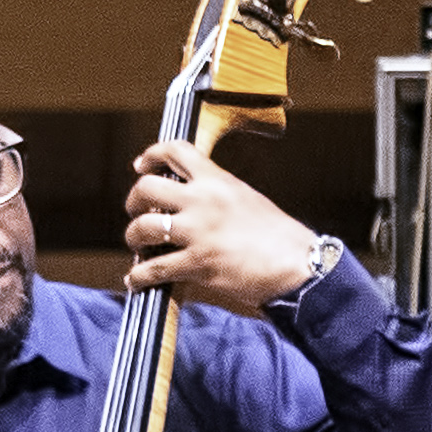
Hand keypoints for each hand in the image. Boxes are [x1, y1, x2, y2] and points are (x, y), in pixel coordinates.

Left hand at [120, 139, 332, 312]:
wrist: (298, 264)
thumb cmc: (278, 236)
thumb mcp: (246, 199)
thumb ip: (217, 195)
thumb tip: (191, 202)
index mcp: (218, 181)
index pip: (176, 151)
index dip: (151, 154)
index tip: (141, 165)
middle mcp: (203, 201)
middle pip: (146, 187)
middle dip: (133, 201)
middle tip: (136, 212)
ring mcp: (198, 232)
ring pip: (142, 228)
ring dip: (133, 238)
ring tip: (138, 248)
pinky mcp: (197, 263)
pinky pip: (153, 269)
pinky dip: (139, 276)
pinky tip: (136, 280)